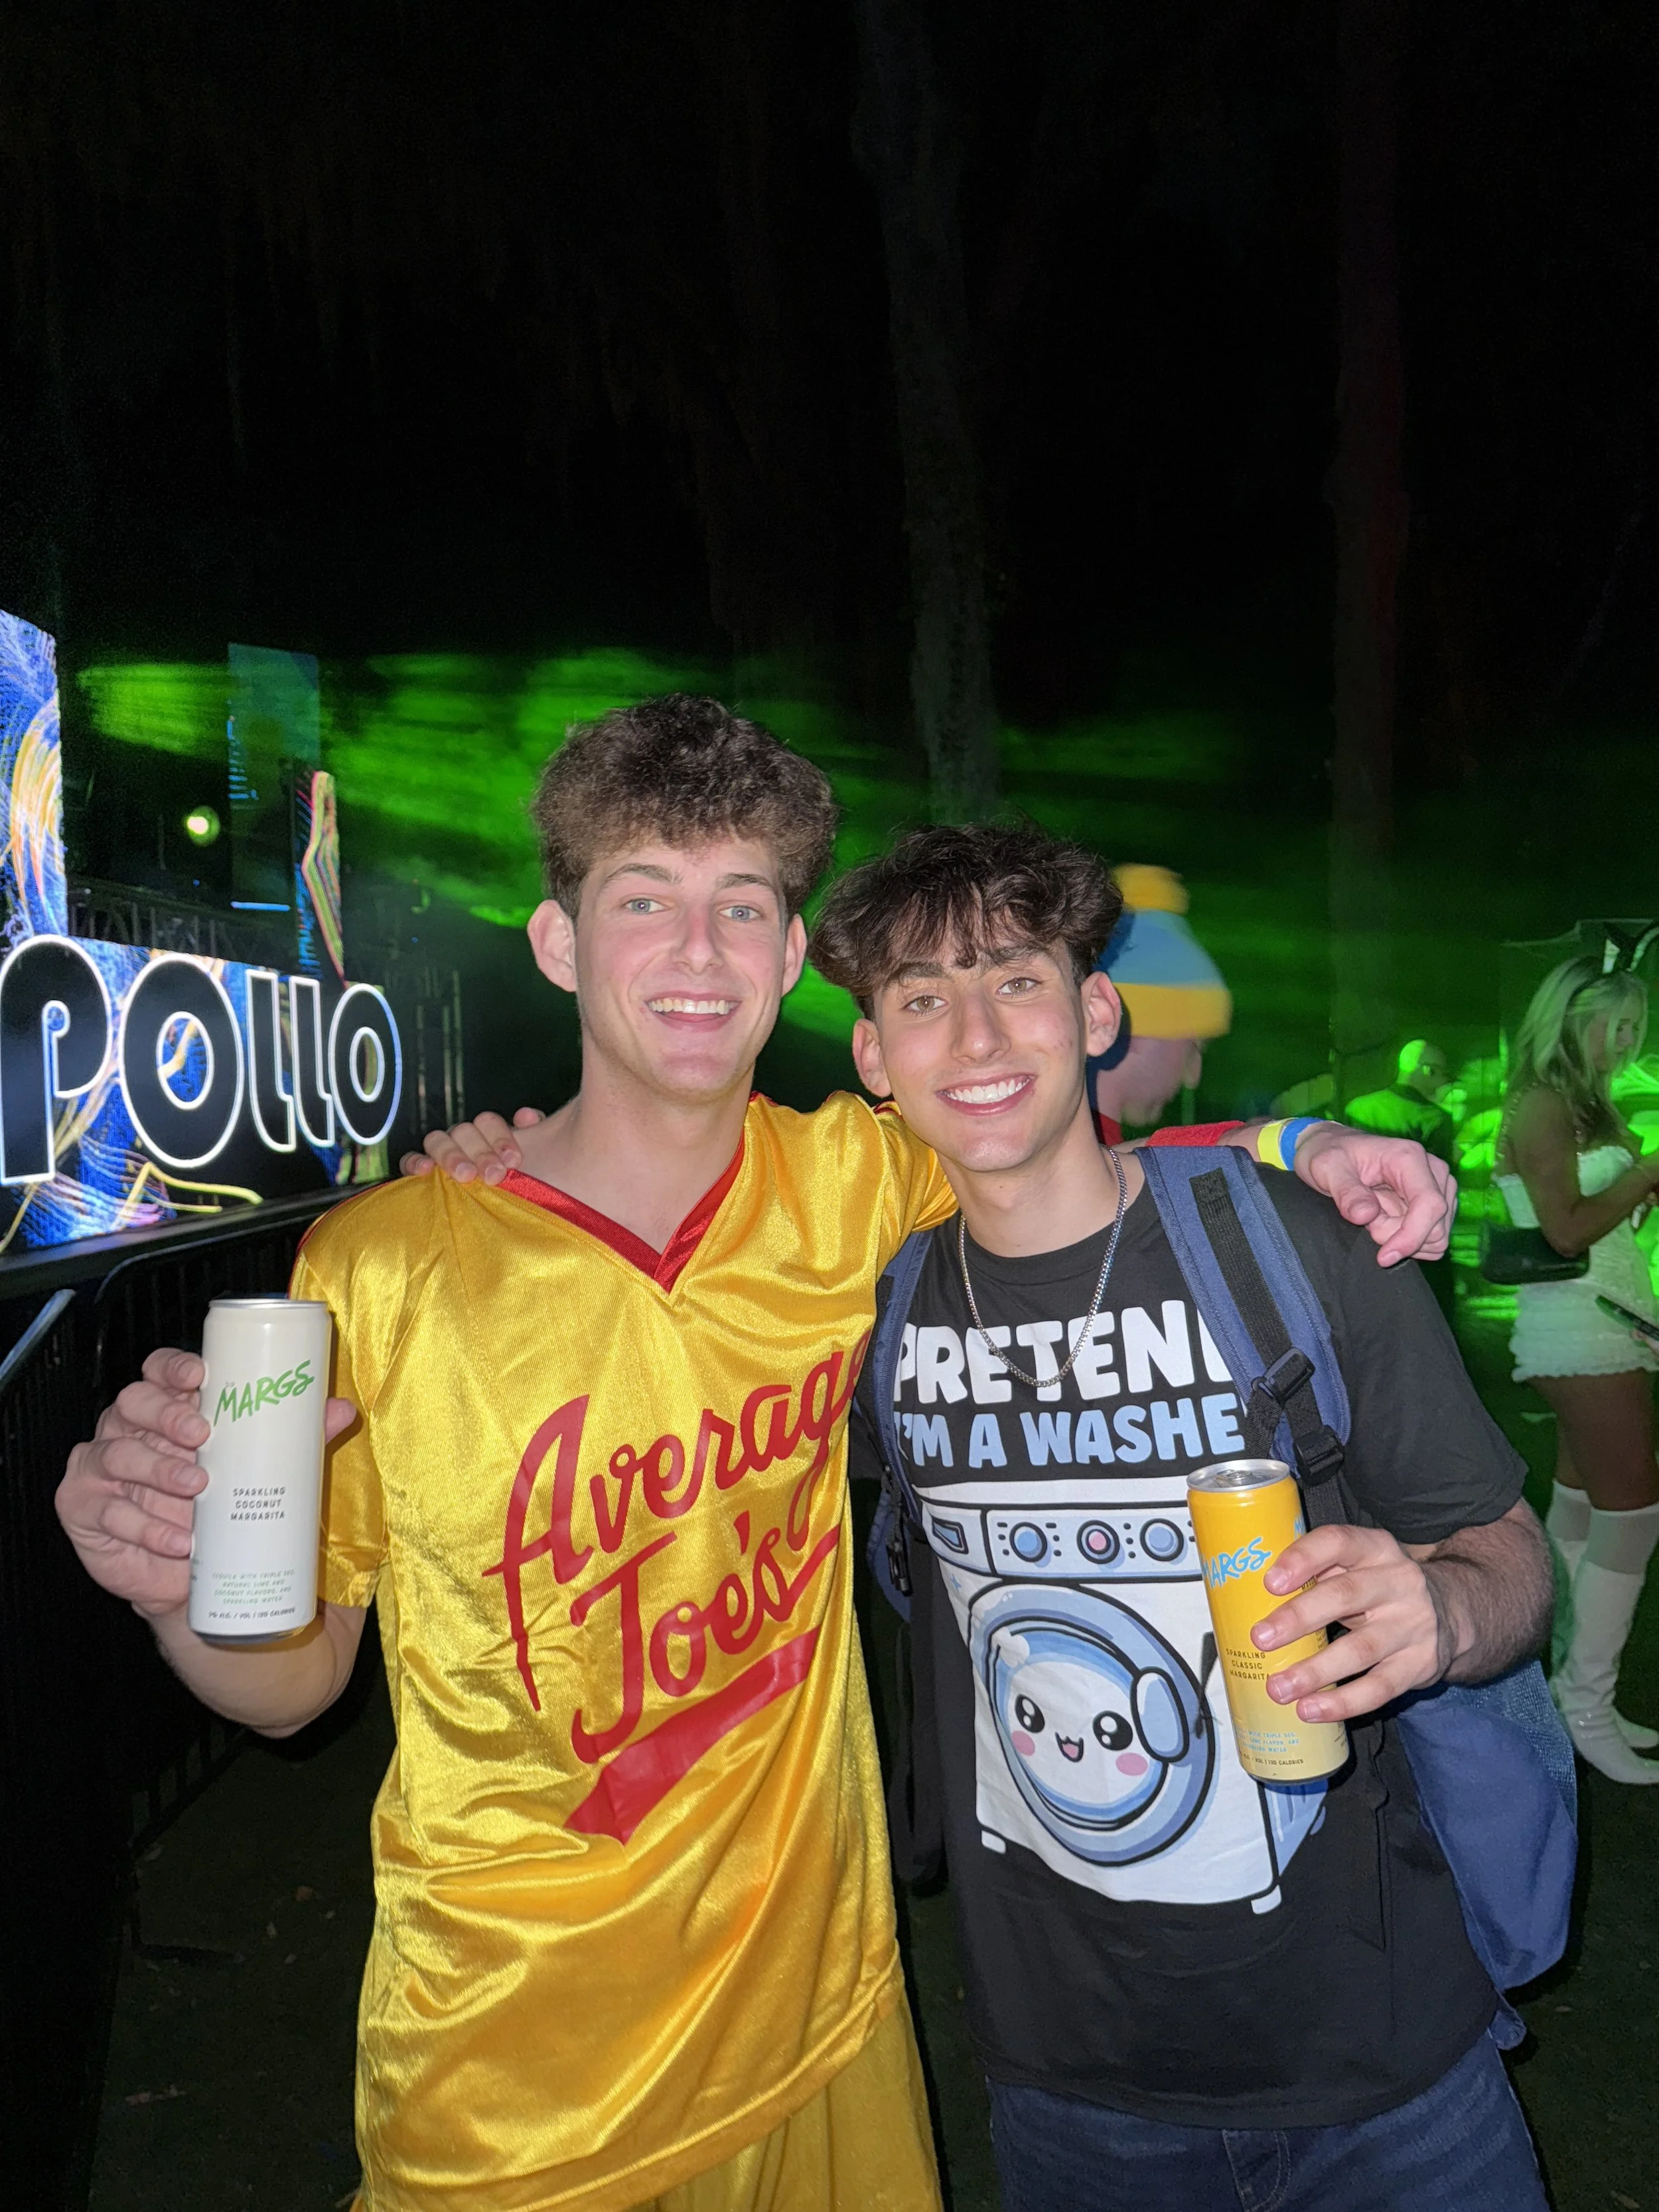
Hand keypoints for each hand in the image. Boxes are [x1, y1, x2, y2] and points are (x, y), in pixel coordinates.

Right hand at [55, 1349, 357, 1620]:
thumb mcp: (256, 1470)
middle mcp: (127, 1430)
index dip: (173, 1367)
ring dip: (159, 1472)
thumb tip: (342, 1410)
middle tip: (203, 1436)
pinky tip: (177, 1538)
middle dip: (166, 1415)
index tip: (200, 1377)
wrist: (188, 1577)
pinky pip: (108, 1512)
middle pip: (132, 1402)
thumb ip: (294, 1439)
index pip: (157, 1370)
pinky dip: (145, 1526)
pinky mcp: (83, 1508)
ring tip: (199, 1489)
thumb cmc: (218, 1510)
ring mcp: (100, 1468)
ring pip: (118, 1454)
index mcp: (166, 1409)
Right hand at [399, 1107, 544, 1184]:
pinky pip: (410, 1161)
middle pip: (463, 1131)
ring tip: (465, 1175)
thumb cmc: (529, 1187)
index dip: (500, 1137)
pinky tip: (424, 1170)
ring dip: (451, 1155)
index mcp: (491, 1137)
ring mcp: (443, 1158)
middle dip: (480, 1152)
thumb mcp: (541, 1160)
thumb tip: (525, 1117)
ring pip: (437, 1140)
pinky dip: (414, 1162)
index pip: (488, 1122)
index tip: (514, 1160)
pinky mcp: (424, 1177)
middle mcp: (466, 1144)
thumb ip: (539, 1133)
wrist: (516, 1224)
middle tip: (494, 1175)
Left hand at [1250, 1522, 1452, 1721]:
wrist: (1452, 1612)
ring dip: (1315, 1671)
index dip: (1303, 1559)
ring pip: (1360, 1649)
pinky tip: (1311, 1710)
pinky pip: (1379, 1687)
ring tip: (1278, 1688)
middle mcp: (1398, 1582)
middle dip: (1299, 1618)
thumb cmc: (1380, 1586)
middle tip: (1260, 1638)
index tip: (1270, 1582)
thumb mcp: (1359, 1564)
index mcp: (1375, 1548)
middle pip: (1346, 1596)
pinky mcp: (1419, 1665)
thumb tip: (1250, 1593)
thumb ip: (1319, 1570)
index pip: (1338, 1542)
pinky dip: (1343, 1702)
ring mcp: (1412, 1625)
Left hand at [1292, 1125, 1455, 1265]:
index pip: (1430, 1204)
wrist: (1332, 1150)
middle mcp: (1432, 1171)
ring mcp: (1437, 1188)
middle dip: (1398, 1237)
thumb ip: (1345, 1192)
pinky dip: (1407, 1240)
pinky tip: (1385, 1223)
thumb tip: (1366, 1215)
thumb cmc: (1329, 1154)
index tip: (1384, 1257)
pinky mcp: (1433, 1204)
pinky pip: (1431, 1238)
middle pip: (1435, 1226)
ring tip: (1374, 1219)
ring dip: (1402, 1238)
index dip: (1412, 1236)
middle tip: (1367, 1224)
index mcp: (1409, 1157)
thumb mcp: (1326, 1168)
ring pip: (1435, 1236)